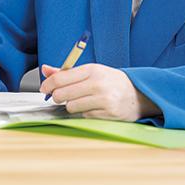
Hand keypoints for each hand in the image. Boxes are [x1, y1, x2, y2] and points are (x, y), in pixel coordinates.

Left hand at [39, 63, 159, 121]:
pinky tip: (95, 107)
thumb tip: (45, 69)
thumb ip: (67, 72)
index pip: (60, 78)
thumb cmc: (111, 82)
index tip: (44, 88)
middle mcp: (98, 83)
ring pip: (71, 107)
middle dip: (57, 97)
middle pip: (62, 94)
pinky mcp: (108, 114)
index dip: (48, 84)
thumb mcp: (91, 71)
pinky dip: (85, 113)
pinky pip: (84, 115)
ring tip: (82, 101)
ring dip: (72, 106)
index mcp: (92, 69)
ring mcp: (104, 99)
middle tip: (61, 96)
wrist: (139, 93)